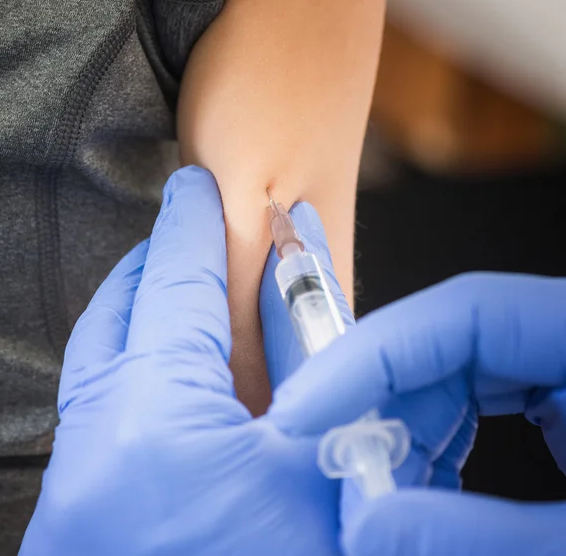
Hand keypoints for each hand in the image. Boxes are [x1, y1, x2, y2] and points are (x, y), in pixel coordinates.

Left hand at [20, 166, 339, 555]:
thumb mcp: (317, 463)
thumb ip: (308, 362)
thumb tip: (302, 278)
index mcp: (153, 421)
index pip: (174, 280)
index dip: (192, 221)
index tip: (196, 185)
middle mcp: (92, 446)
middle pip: (118, 314)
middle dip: (153, 264)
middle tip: (183, 234)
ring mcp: (73, 490)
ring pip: (100, 362)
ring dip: (139, 316)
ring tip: (174, 293)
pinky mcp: (76, 524)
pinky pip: (99, 412)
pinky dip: (132, 372)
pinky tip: (166, 380)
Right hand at [267, 248, 565, 552]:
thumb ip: (478, 536)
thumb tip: (368, 527)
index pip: (466, 311)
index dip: (371, 355)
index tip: (304, 410)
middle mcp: (562, 339)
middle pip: (441, 346)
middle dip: (376, 408)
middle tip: (332, 469)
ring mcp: (554, 366)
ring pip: (446, 379)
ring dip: (396, 438)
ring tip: (367, 497)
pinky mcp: (549, 398)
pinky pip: (468, 406)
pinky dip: (427, 449)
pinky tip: (409, 496)